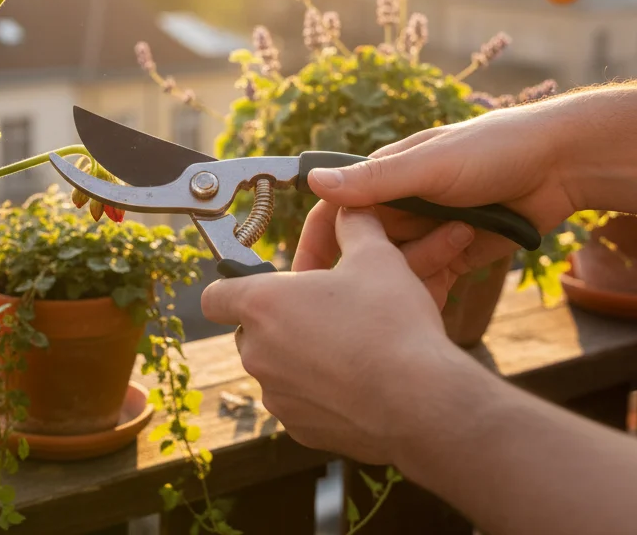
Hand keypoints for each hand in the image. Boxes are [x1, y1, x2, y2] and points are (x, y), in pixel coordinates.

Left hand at [202, 207, 480, 463]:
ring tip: (345, 348)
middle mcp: (257, 352)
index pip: (215, 296)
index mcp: (262, 305)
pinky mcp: (298, 428)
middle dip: (277, 322)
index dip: (233, 288)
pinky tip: (356, 382)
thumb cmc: (393, 326)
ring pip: (275, 368)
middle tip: (320, 314)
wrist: (421, 401)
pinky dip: (318, 393)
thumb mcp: (378, 257)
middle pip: (249, 332)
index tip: (261, 286)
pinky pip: (298, 402)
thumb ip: (355, 226)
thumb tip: (351, 209)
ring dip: (299, 357)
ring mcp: (275, 395)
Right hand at [308, 102, 578, 270]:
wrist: (564, 163)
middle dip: (375, 268)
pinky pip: (431, 281)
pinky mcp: (457, 254)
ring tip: (462, 239)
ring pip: (398, 270)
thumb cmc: (495, 149)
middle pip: (366, 250)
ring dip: (419, 269)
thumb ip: (375, 180)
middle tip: (395, 278)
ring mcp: (429, 231)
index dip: (317, 247)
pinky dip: (435, 287)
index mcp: (385, 176)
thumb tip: (312, 182)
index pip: (335, 215)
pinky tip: (455, 280)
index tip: (307, 282)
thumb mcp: (432, 165)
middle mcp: (401, 204)